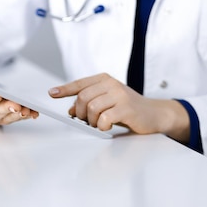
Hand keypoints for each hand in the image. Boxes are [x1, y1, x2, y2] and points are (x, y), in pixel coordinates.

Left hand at [48, 73, 188, 141]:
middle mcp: (111, 84)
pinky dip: (101, 126)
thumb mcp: (107, 100)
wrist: (154, 114)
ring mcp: (120, 95)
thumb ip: (89, 102)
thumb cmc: (128, 107)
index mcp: (105, 79)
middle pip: (83, 98)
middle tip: (86, 121)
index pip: (80, 83)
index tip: (52, 93)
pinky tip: (107, 127)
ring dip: (91, 121)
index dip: (64, 89)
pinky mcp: (127, 108)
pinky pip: (104, 118)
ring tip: (98, 124)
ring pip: (91, 108)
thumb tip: (70, 110)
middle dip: (80, 113)